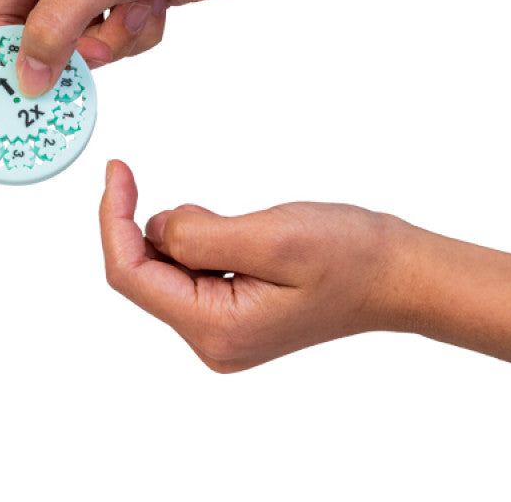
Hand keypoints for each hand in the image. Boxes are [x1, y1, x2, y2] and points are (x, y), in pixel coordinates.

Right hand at [0, 0, 262, 95]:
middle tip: (104, 43)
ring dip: (117, 36)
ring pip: (84, 44)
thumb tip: (27, 78)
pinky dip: (138, 30)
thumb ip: (52, 30)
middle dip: (81, 43)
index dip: (15, 53)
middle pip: (44, 36)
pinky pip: (117, 41)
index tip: (35, 87)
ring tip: (140, 2)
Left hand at [99, 160, 398, 371]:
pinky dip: (199, 241)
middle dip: (150, 226)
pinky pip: (191, 272)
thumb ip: (200, 236)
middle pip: (145, 275)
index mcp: (215, 330)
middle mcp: (212, 340)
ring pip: (167, 270)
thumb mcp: (272, 239)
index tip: (116, 171)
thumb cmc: (351, 258)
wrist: (397, 275)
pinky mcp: (232, 313)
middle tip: (181, 192)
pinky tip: (238, 235)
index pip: (131, 275)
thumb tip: (156, 227)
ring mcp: (222, 330)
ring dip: (184, 233)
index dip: (113, 219)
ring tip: (243, 226)